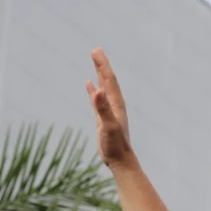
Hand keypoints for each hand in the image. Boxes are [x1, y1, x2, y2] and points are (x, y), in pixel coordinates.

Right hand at [85, 48, 134, 168]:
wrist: (120, 160)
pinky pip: (97, 99)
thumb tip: (98, 90)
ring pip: (103, 87)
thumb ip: (103, 108)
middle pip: (108, 80)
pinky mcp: (103, 118)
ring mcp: (109, 110)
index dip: (102, 65)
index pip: (109, 80)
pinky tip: (90, 84)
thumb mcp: (108, 125)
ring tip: (95, 61)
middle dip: (102, 65)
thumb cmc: (115, 145)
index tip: (96, 51)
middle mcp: (114, 104)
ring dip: (99, 74)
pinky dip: (93, 90)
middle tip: (96, 50)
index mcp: (116, 104)